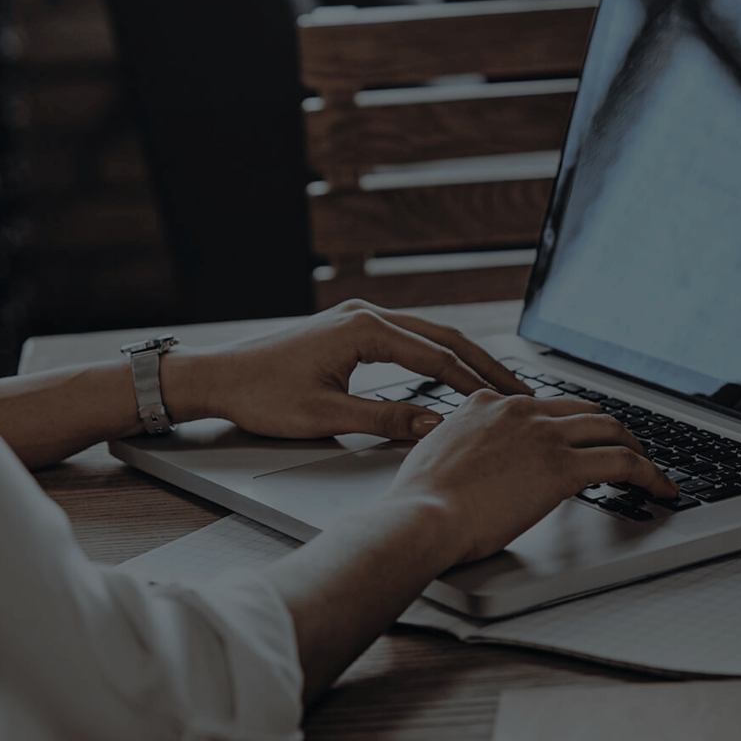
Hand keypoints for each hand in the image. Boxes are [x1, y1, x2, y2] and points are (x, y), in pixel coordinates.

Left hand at [160, 299, 529, 440]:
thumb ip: (386, 420)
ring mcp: (358, 320)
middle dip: (484, 365)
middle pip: (442, 337)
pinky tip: (453, 375)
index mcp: (363, 330)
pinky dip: (437, 357)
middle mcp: (365, 316)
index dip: (477, 382)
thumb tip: (436, 425)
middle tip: (522, 390)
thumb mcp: (326, 416)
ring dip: (463, 359)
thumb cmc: (262, 395)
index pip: (437, 357)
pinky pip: (407, 340)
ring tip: (497, 384)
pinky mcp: (350, 331)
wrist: (218, 378)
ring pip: (427, 335)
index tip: (508, 402)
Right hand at [388, 393, 677, 563]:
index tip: (579, 438)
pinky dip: (650, 474)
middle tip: (624, 450)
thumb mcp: (436, 456)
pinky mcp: (563, 467)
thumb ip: (461, 448)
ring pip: (611, 429)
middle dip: (609, 430)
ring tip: (649, 470)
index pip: (543, 404)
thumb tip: (472, 465)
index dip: (569, 423)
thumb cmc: (420, 501)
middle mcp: (519, 409)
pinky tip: (661, 489)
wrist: (422, 516)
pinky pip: (623, 462)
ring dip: (637, 448)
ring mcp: (543, 435)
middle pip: (584, 410)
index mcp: (487, 403)